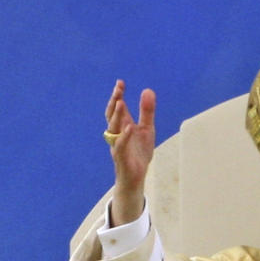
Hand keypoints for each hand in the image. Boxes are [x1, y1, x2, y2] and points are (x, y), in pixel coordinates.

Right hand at [105, 79, 155, 225]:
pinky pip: (121, 146)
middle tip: (118, 89)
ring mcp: (118, 146)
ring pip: (113, 129)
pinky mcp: (122, 158)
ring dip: (116, 116)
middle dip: (114, 102)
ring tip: (120, 103)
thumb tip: (147, 90)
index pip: (117, 108)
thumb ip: (147, 111)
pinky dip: (124, 136)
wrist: (135, 178)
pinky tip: (130, 127)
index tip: (120, 82)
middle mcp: (117, 134)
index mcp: (122, 126)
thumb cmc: (138, 153)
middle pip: (112, 116)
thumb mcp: (147, 129)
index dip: (118, 95)